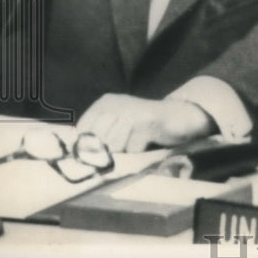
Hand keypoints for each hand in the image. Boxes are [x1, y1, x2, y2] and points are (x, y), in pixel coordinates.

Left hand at [77, 94, 214, 152]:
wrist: (179, 115)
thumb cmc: (143, 125)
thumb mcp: (116, 124)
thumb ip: (98, 136)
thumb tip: (77, 155)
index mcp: (104, 102)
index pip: (82, 130)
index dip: (88, 146)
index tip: (98, 151)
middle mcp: (115, 103)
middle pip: (98, 141)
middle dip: (109, 150)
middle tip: (125, 144)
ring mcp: (131, 111)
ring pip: (114, 146)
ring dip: (126, 151)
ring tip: (137, 140)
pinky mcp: (146, 121)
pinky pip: (133, 149)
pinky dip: (140, 151)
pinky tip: (148, 139)